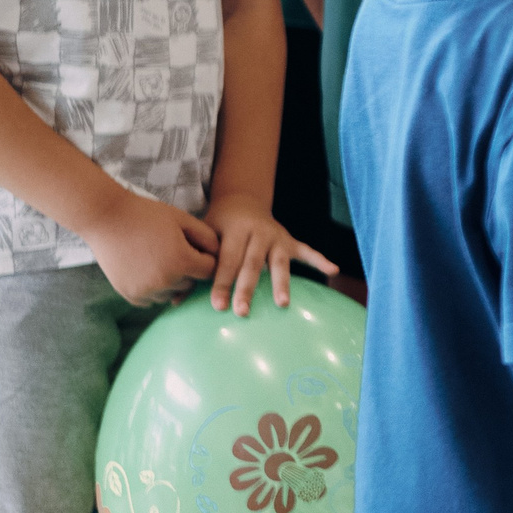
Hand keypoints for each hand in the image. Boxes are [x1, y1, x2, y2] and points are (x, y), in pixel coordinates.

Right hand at [84, 188, 220, 306]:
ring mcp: (146, 290)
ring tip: (158, 257)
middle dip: (188, 269)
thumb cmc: (147, 215)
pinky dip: (153, 288)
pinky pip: (152, 299)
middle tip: (173, 249)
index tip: (195, 246)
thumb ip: (207, 237)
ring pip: (171, 293)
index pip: (209, 270)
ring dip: (171, 281)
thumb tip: (221, 254)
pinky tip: (146, 268)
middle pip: (190, 283)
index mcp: (182, 261)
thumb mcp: (183, 219)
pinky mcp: (130, 295)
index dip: (205, 257)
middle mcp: (165, 281)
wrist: (106, 219)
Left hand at [206, 197, 339, 314]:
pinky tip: (333, 270)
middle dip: (247, 288)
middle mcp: (258, 232)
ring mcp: (277, 236)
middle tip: (242, 311)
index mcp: (235, 229)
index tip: (218, 306)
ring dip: (281, 283)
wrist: (242, 201)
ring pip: (279, 262)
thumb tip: (179, 299)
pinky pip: (307, 251)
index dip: (222, 282)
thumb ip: (198, 263)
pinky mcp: (290, 241)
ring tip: (283, 303)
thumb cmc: (219, 226)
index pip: (228, 259)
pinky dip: (320, 260)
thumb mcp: (205, 235)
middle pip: (253, 264)